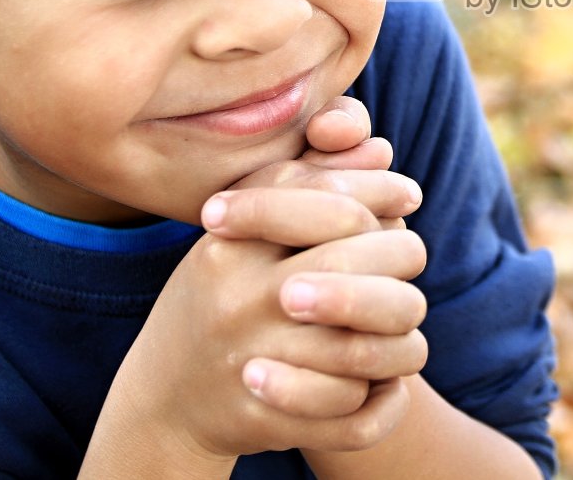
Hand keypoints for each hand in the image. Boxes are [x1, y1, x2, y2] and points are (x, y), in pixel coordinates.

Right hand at [89, 97, 429, 466]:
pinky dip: (383, 402)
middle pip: (354, 267)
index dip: (382, 193)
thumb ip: (308, 183)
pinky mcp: (266, 422)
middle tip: (407, 266)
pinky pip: (354, 414)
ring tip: (402, 331)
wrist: (162, 398)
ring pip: (366, 348)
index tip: (410, 194)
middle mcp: (238, 301)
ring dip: (401, 342)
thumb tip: (382, 150)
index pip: (330, 205)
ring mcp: (250, 363)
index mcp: (231, 246)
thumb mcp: (244, 232)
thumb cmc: (221, 296)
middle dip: (401, 259)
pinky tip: (384, 384)